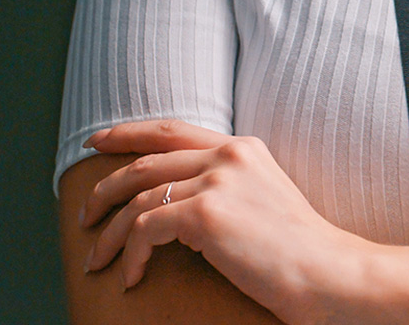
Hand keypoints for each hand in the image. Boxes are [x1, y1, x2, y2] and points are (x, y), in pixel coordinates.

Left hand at [80, 121, 363, 322]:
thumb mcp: (263, 200)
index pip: (172, 130)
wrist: (325, 273)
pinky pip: (145, 231)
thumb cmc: (297, 251)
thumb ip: (227, 186)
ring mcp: (216, 182)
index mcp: (242, 148)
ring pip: (138, 200)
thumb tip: (177, 201)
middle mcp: (228, 156)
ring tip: (97, 259)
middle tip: (83, 212)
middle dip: (105, 188)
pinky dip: (130, 256)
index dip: (128, 134)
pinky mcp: (205, 214)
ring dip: (109, 234)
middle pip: (146, 163)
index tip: (98, 142)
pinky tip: (131, 277)